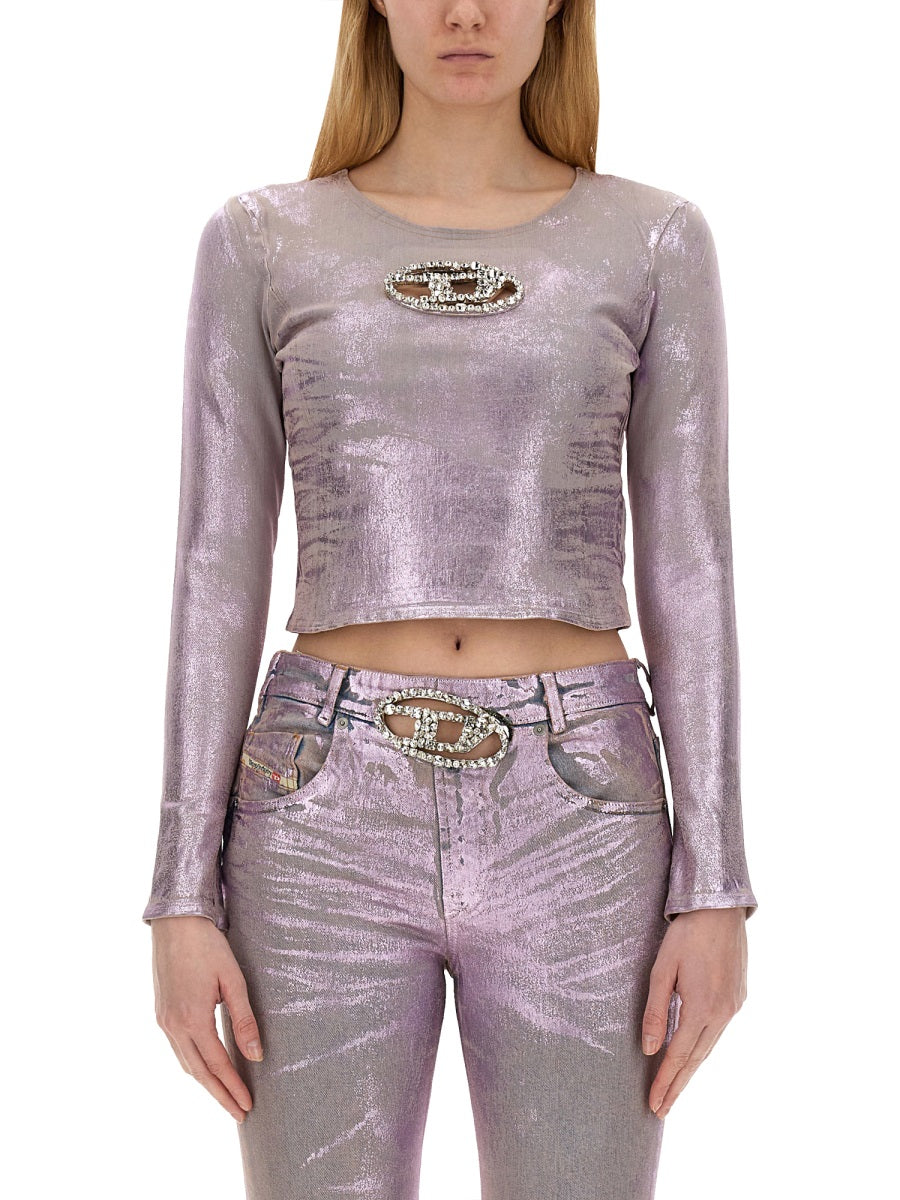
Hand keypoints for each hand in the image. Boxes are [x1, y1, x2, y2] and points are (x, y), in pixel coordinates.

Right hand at [150, 915, 262, 1121]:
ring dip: (206, 1082)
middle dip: (220, 1094)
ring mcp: (164, 1021)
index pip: (217, 1065)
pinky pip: (179, 1049)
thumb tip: (257, 1055)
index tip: (248, 1106)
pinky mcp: (161, 1013)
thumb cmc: (208, 946)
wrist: (176, 922)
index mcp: (192, 1019)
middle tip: (240, 1113)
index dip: (233, 1087)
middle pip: (199, 1072)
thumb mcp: (233, 980)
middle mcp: (173, 1026)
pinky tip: (207, 1067)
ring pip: (186, 1063)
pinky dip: (194, 1064)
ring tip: (226, 1095)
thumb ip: (244, 1019)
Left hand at [641, 907, 748, 1117]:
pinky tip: (692, 1054)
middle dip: (678, 1085)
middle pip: (696, 1059)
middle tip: (661, 1109)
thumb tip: (648, 1048)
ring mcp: (734, 1006)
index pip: (679, 1056)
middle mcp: (722, 1013)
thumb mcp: (662, 969)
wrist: (721, 908)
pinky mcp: (739, 997)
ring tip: (673, 1088)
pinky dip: (703, 1047)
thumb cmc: (687, 935)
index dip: (665, 1081)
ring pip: (709, 1047)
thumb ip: (655, 1010)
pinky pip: (718, 1031)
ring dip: (691, 1069)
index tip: (654, 1105)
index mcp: (702, 1008)